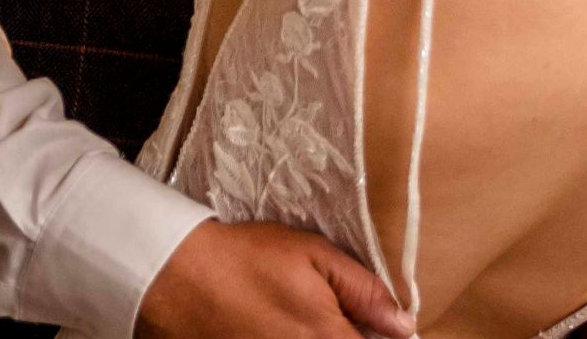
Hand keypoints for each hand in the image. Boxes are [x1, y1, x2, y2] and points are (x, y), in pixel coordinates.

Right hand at [135, 219, 416, 338]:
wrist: (182, 279)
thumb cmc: (248, 259)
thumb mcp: (312, 256)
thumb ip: (363, 291)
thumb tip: (405, 324)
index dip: (385, 337)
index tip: (379, 327)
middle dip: (352, 336)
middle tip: (337, 319)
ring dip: (326, 337)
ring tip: (303, 318)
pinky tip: (284, 325)